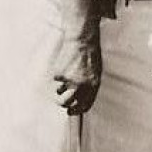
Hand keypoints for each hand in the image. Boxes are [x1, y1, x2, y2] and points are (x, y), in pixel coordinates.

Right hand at [51, 0, 101, 114]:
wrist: (82, 40)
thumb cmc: (90, 55)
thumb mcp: (95, 72)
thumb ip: (89, 86)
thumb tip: (80, 97)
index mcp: (93, 85)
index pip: (85, 105)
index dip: (78, 111)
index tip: (71, 112)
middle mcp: (81, 85)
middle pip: (68, 102)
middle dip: (63, 104)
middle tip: (62, 103)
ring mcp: (69, 79)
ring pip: (59, 91)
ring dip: (60, 87)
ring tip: (66, 74)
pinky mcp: (59, 73)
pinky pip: (56, 78)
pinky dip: (58, 73)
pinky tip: (65, 64)